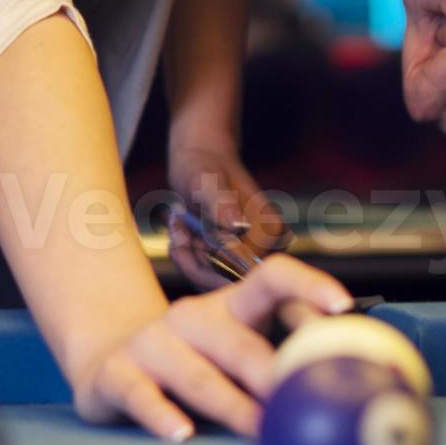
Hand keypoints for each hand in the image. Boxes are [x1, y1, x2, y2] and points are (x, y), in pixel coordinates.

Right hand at [70, 254, 349, 441]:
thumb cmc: (192, 365)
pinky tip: (181, 434)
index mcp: (229, 307)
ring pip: (196, 375)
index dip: (308, 285)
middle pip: (239, 341)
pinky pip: (141, 396)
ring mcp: (153, 344)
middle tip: (303, 398)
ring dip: (231, 404)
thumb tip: (358, 388)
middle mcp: (192, 317)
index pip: (272, 279)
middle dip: (273, 370)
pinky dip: (161, 415)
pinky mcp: (118, 374)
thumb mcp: (233, 353)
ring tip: (259, 429)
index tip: (342, 307)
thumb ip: (281, 361)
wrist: (105, 360)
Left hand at [165, 132, 287, 291]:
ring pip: (214, 284)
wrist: (201, 160)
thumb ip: (220, 202)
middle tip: (176, 233)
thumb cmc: (202, 165)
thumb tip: (237, 226)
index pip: (237, 274)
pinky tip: (183, 235)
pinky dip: (191, 260)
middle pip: (225, 284)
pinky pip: (210, 277)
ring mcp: (254, 256)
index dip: (203, 267)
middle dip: (193, 264)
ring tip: (179, 229)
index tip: (180, 239)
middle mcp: (269, 249)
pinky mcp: (238, 259)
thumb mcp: (205, 180)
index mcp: (269, 232)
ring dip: (189, 260)